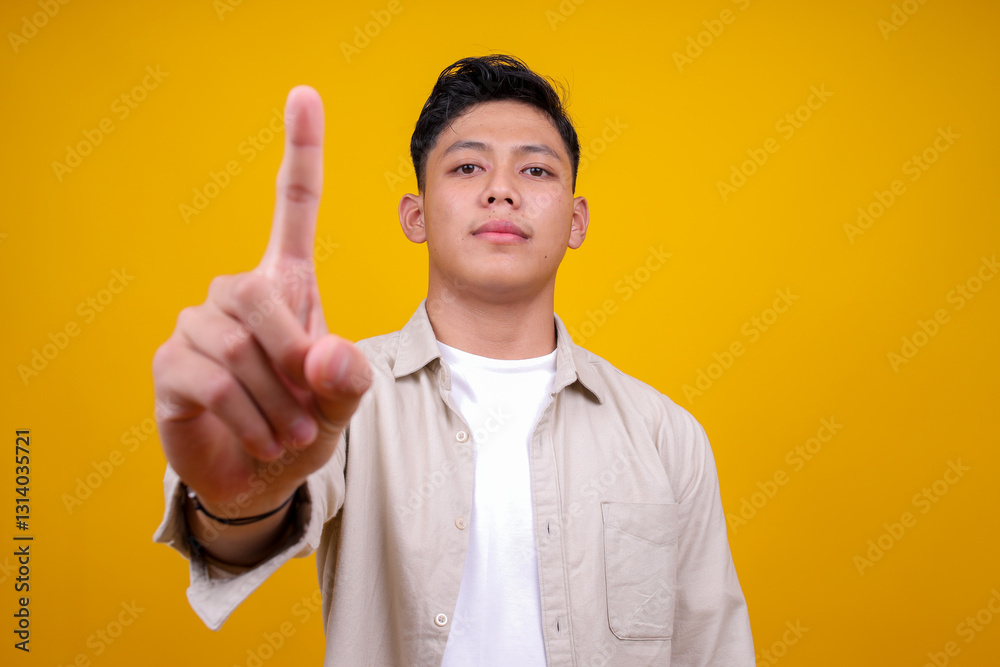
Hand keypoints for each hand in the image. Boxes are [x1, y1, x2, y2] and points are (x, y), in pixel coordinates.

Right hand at [153, 86, 370, 519]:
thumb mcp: (341, 405)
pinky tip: (260, 437)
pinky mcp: (169, 364)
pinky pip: (210, 380)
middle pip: (260, 295)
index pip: (294, 207)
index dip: (301, 152)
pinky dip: (247, 418)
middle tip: (311, 411)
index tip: (304, 94)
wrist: (260, 475)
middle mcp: (236, 293)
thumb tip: (320, 352)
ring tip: (289, 433)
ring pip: (238, 347)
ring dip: (276, 403)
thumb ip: (346, 379)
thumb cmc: (303, 425)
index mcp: (285, 285)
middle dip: (293, 360)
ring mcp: (195, 325)